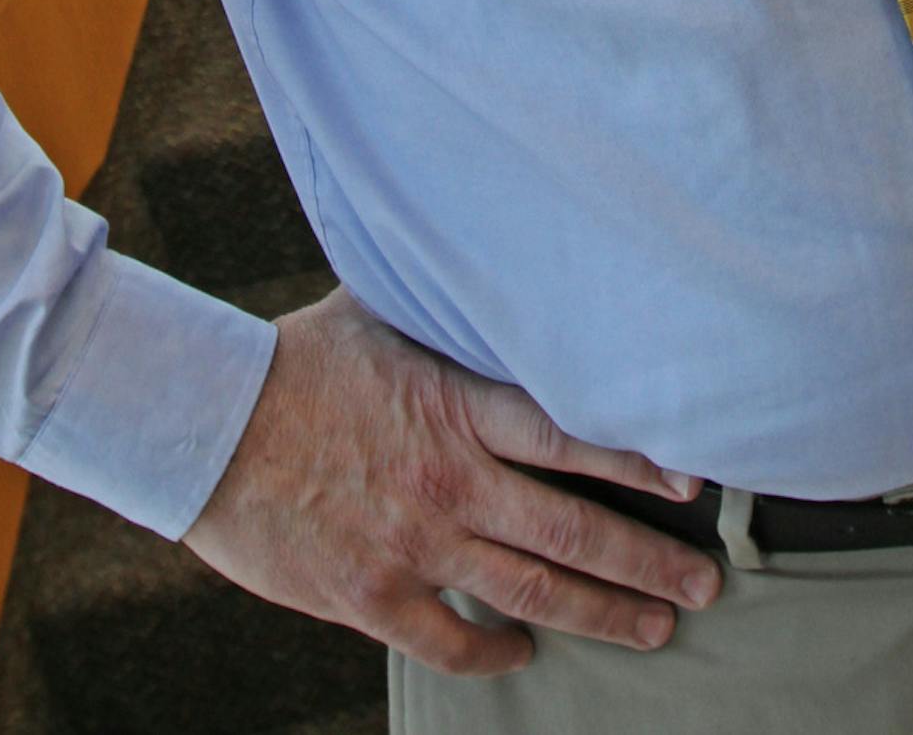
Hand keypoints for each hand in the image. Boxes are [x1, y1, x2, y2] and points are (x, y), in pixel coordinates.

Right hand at [183, 286, 717, 677]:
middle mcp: (448, 479)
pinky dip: (495, 650)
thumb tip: (489, 262)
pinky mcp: (370, 595)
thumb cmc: (294, 361)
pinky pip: (450, 639)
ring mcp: (413, 543)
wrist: (206, 426)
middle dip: (648, 561)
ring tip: (658, 625)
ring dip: (603, 613)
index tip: (695, 483)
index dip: (639, 459)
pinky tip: (525, 649)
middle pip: (572, 529)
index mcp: (454, 405)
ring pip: (531, 590)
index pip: (570, 434)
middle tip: (706, 582)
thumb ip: (443, 312)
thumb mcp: (378, 312)